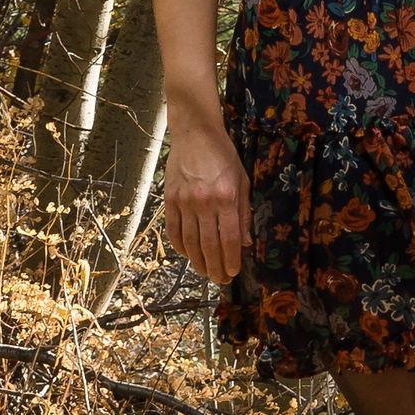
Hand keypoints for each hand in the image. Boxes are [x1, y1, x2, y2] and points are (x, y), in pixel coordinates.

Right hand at [158, 103, 250, 287]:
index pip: (229, 238)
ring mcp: (184, 202)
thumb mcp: (242, 181)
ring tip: (206, 273)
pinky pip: (174, 230)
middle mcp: (204, 202)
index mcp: (226, 198)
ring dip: (198, 262)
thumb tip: (245, 243)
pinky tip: (188, 256)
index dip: (231, 259)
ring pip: (190, 242)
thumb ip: (243, 213)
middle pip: (209, 245)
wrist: (195, 134)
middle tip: (220, 280)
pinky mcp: (169, 200)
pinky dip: (180, 247)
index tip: (233, 273)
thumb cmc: (223, 156)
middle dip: (216, 267)